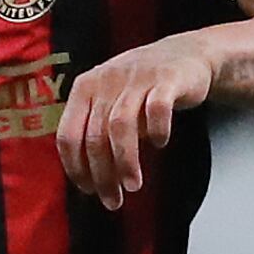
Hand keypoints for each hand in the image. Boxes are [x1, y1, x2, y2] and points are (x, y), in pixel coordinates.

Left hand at [58, 38, 216, 209]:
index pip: (68, 134)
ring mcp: (136, 78)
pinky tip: (159, 143)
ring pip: (121, 126)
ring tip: (133, 185)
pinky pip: (157, 108)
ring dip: (126, 161)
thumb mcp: (109, 99)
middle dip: (102, 174)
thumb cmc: (141, 86)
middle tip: (113, 199)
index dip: (76, 167)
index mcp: (84, 88)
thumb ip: (95, 129)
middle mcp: (106, 80)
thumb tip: (89, 178)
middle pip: (95, 136)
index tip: (88, 190)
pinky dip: (157, 130)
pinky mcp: (166, 78)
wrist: (185, 53)